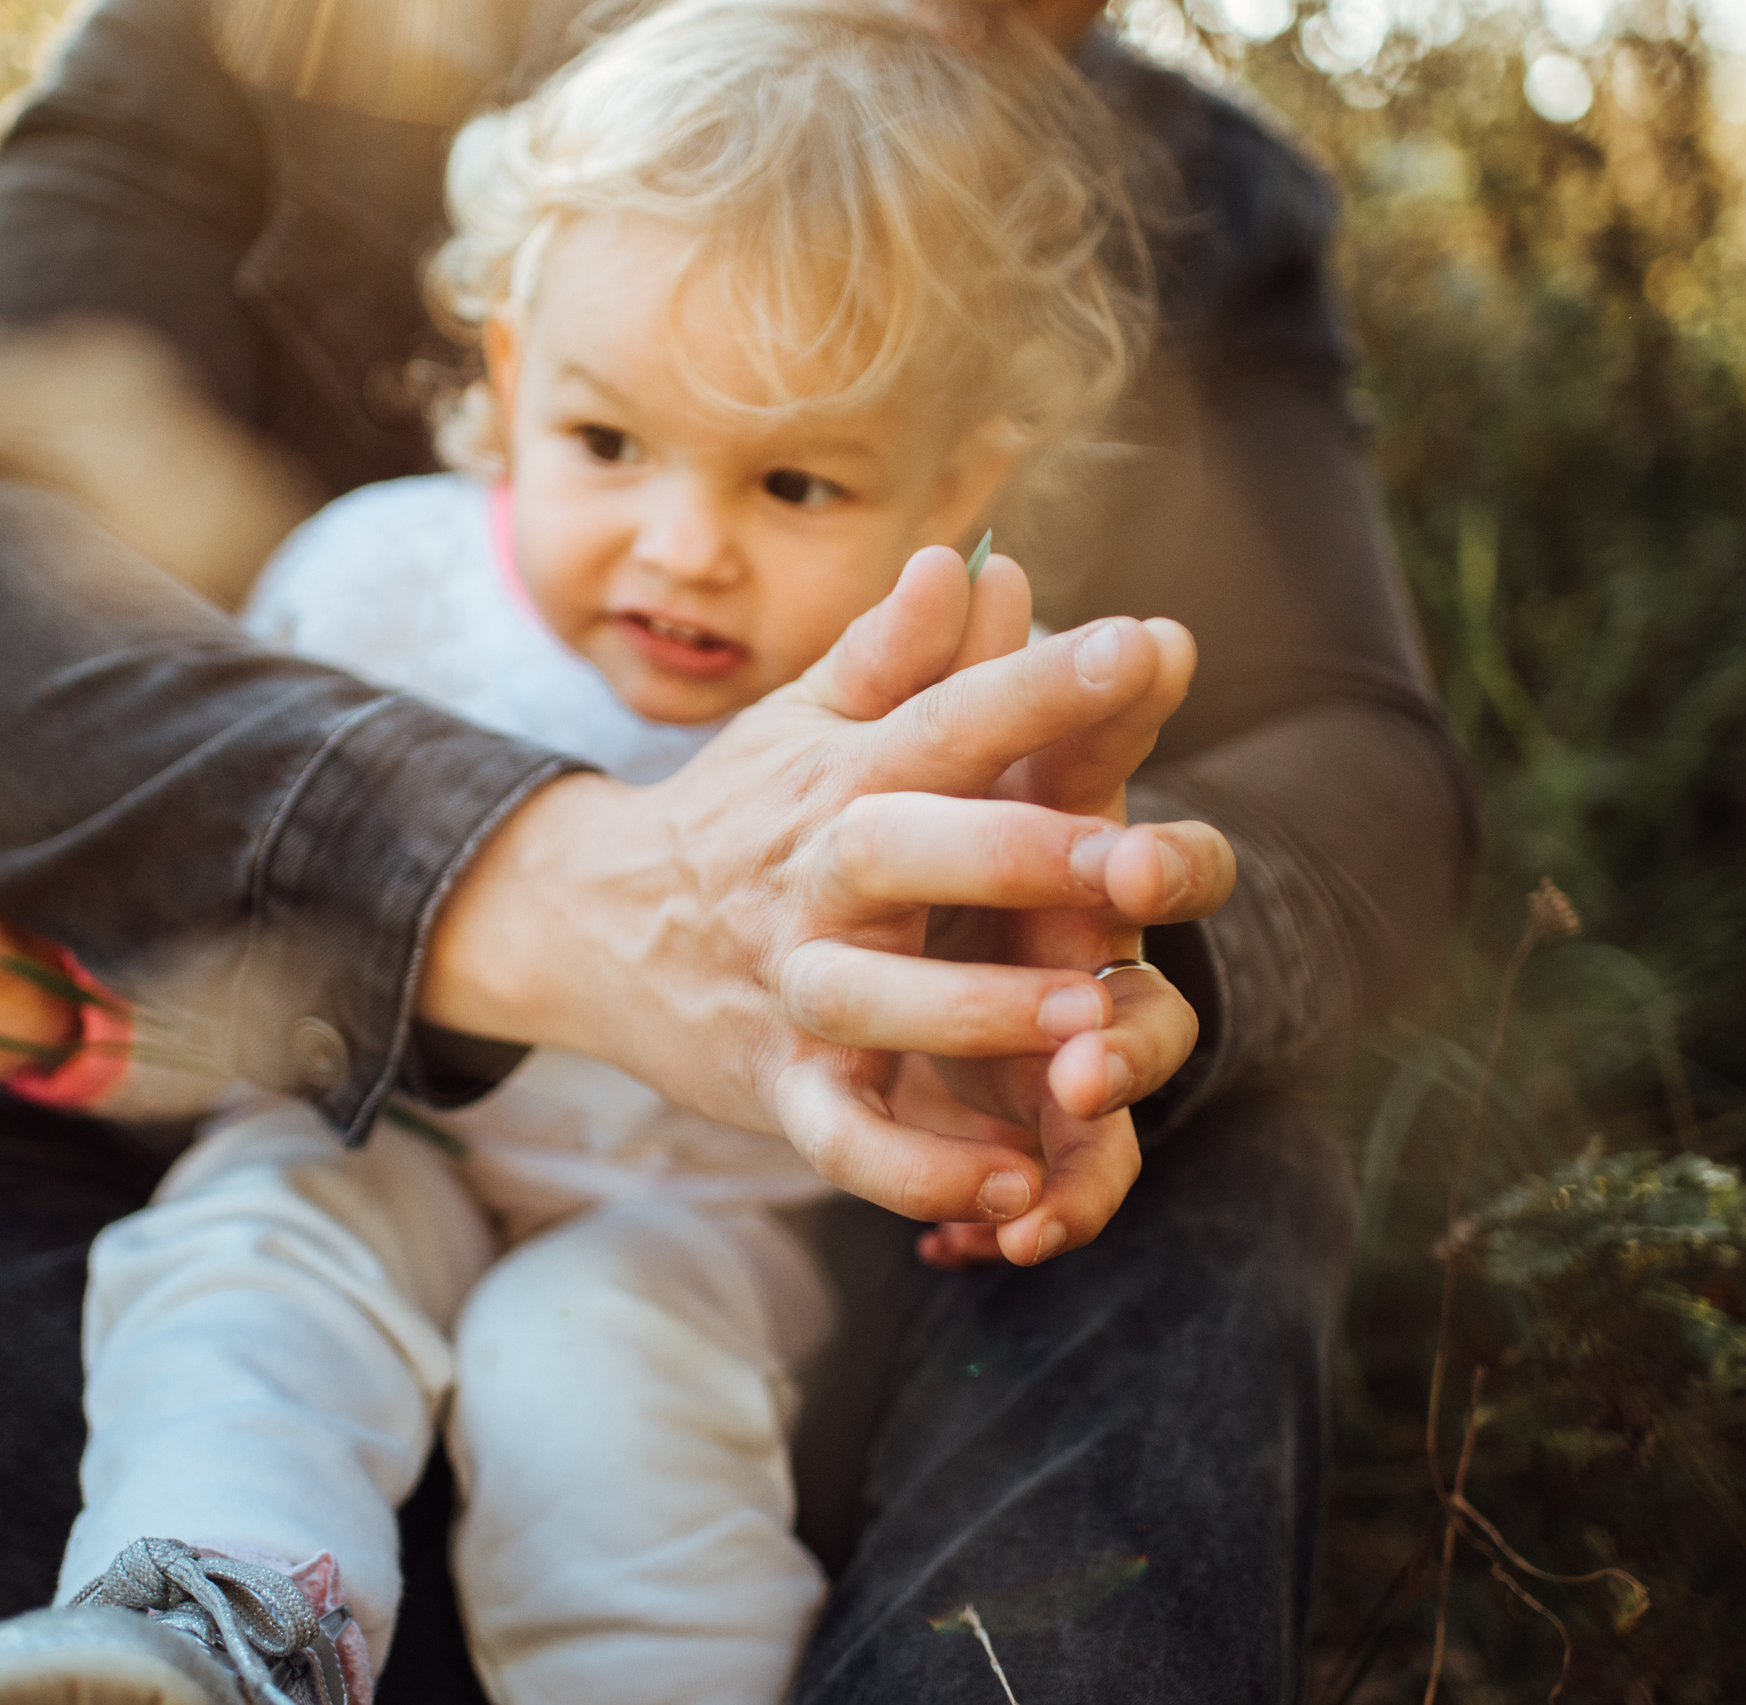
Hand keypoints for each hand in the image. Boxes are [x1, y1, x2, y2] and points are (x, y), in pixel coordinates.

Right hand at [423, 546, 1225, 1257]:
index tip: (1147, 643)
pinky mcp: (782, 1088)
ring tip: (1087, 1024)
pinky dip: (915, 1170)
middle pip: (899, 852)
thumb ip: (899, 657)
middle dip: (1012, 854)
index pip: (945, 718)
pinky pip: (843, 1139)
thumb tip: (972, 560)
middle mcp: (814, 876)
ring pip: (870, 1003)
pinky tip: (1008, 1184)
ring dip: (975, 1015)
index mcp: (843, 776)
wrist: (598, 928)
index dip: (1038, 682)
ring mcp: (792, 986)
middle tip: (1132, 862)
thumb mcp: (808, 724)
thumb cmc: (743, 814)